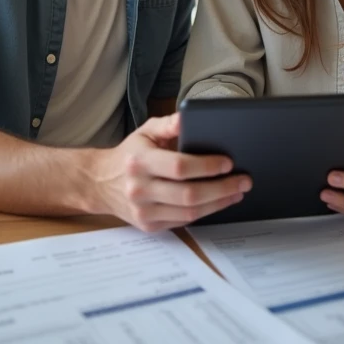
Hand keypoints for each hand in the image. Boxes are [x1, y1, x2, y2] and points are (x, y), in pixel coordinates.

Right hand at [86, 113, 250, 231]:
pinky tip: (219, 202)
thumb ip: (169, 124)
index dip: (206, 166)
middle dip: (222, 188)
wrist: (100, 183)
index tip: (228, 162)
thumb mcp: (145, 131)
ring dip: (219, 203)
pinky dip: (205, 212)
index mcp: (140, 162)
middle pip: (188, 195)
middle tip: (244, 180)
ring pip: (189, 213)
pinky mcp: (149, 226)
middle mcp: (140, 189)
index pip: (179, 167)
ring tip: (237, 192)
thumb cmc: (130, 154)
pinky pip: (183, 222)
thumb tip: (190, 117)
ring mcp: (143, 211)